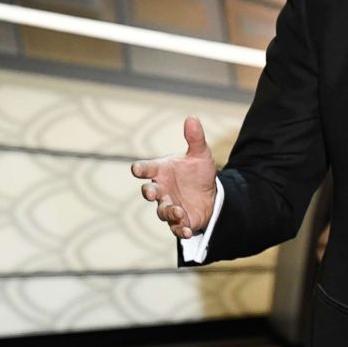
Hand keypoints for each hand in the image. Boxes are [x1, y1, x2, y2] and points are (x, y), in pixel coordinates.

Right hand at [131, 115, 216, 238]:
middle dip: (150, 192)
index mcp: (161, 171)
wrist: (210, 194)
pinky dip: (179, 229)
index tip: (137, 169)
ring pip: (162, 211)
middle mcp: (161, 189)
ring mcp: (168, 205)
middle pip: (149, 192)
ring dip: (168, 212)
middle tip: (153, 192)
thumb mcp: (200, 155)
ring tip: (178, 211)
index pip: (146, 168)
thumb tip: (192, 117)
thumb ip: (195, 138)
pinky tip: (185, 229)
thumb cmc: (198, 172)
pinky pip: (175, 227)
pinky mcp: (179, 220)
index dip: (141, 169)